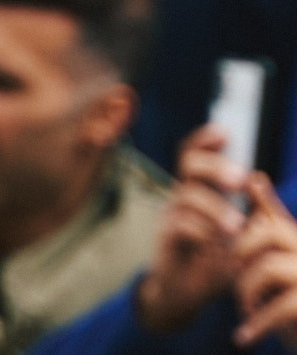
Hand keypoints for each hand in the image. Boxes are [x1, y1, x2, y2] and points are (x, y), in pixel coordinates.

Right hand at [136, 125, 245, 332]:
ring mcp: (170, 217)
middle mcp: (181, 198)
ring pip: (187, 196)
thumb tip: (260, 178)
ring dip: (216, 208)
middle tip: (239, 179)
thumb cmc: (213, 260)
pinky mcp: (166, 240)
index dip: (205, 141)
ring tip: (237, 226)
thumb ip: (248, 210)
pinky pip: (179, 225)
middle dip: (214, 166)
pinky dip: (201, 231)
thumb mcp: (237, 234)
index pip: (195, 156)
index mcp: (197, 192)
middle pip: (188, 165)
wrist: (185, 293)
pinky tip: (216, 243)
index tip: (225, 133)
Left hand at [233, 175, 296, 346]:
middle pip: (268, 233)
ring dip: (246, 289)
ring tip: (244, 308)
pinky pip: (280, 308)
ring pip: (269, 267)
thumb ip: (267, 222)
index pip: (273, 216)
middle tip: (231, 276)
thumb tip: (256, 176)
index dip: (254, 211)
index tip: (234, 217)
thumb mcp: (277, 260)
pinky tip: (243, 337)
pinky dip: (256, 325)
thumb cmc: (292, 296)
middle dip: (239, 252)